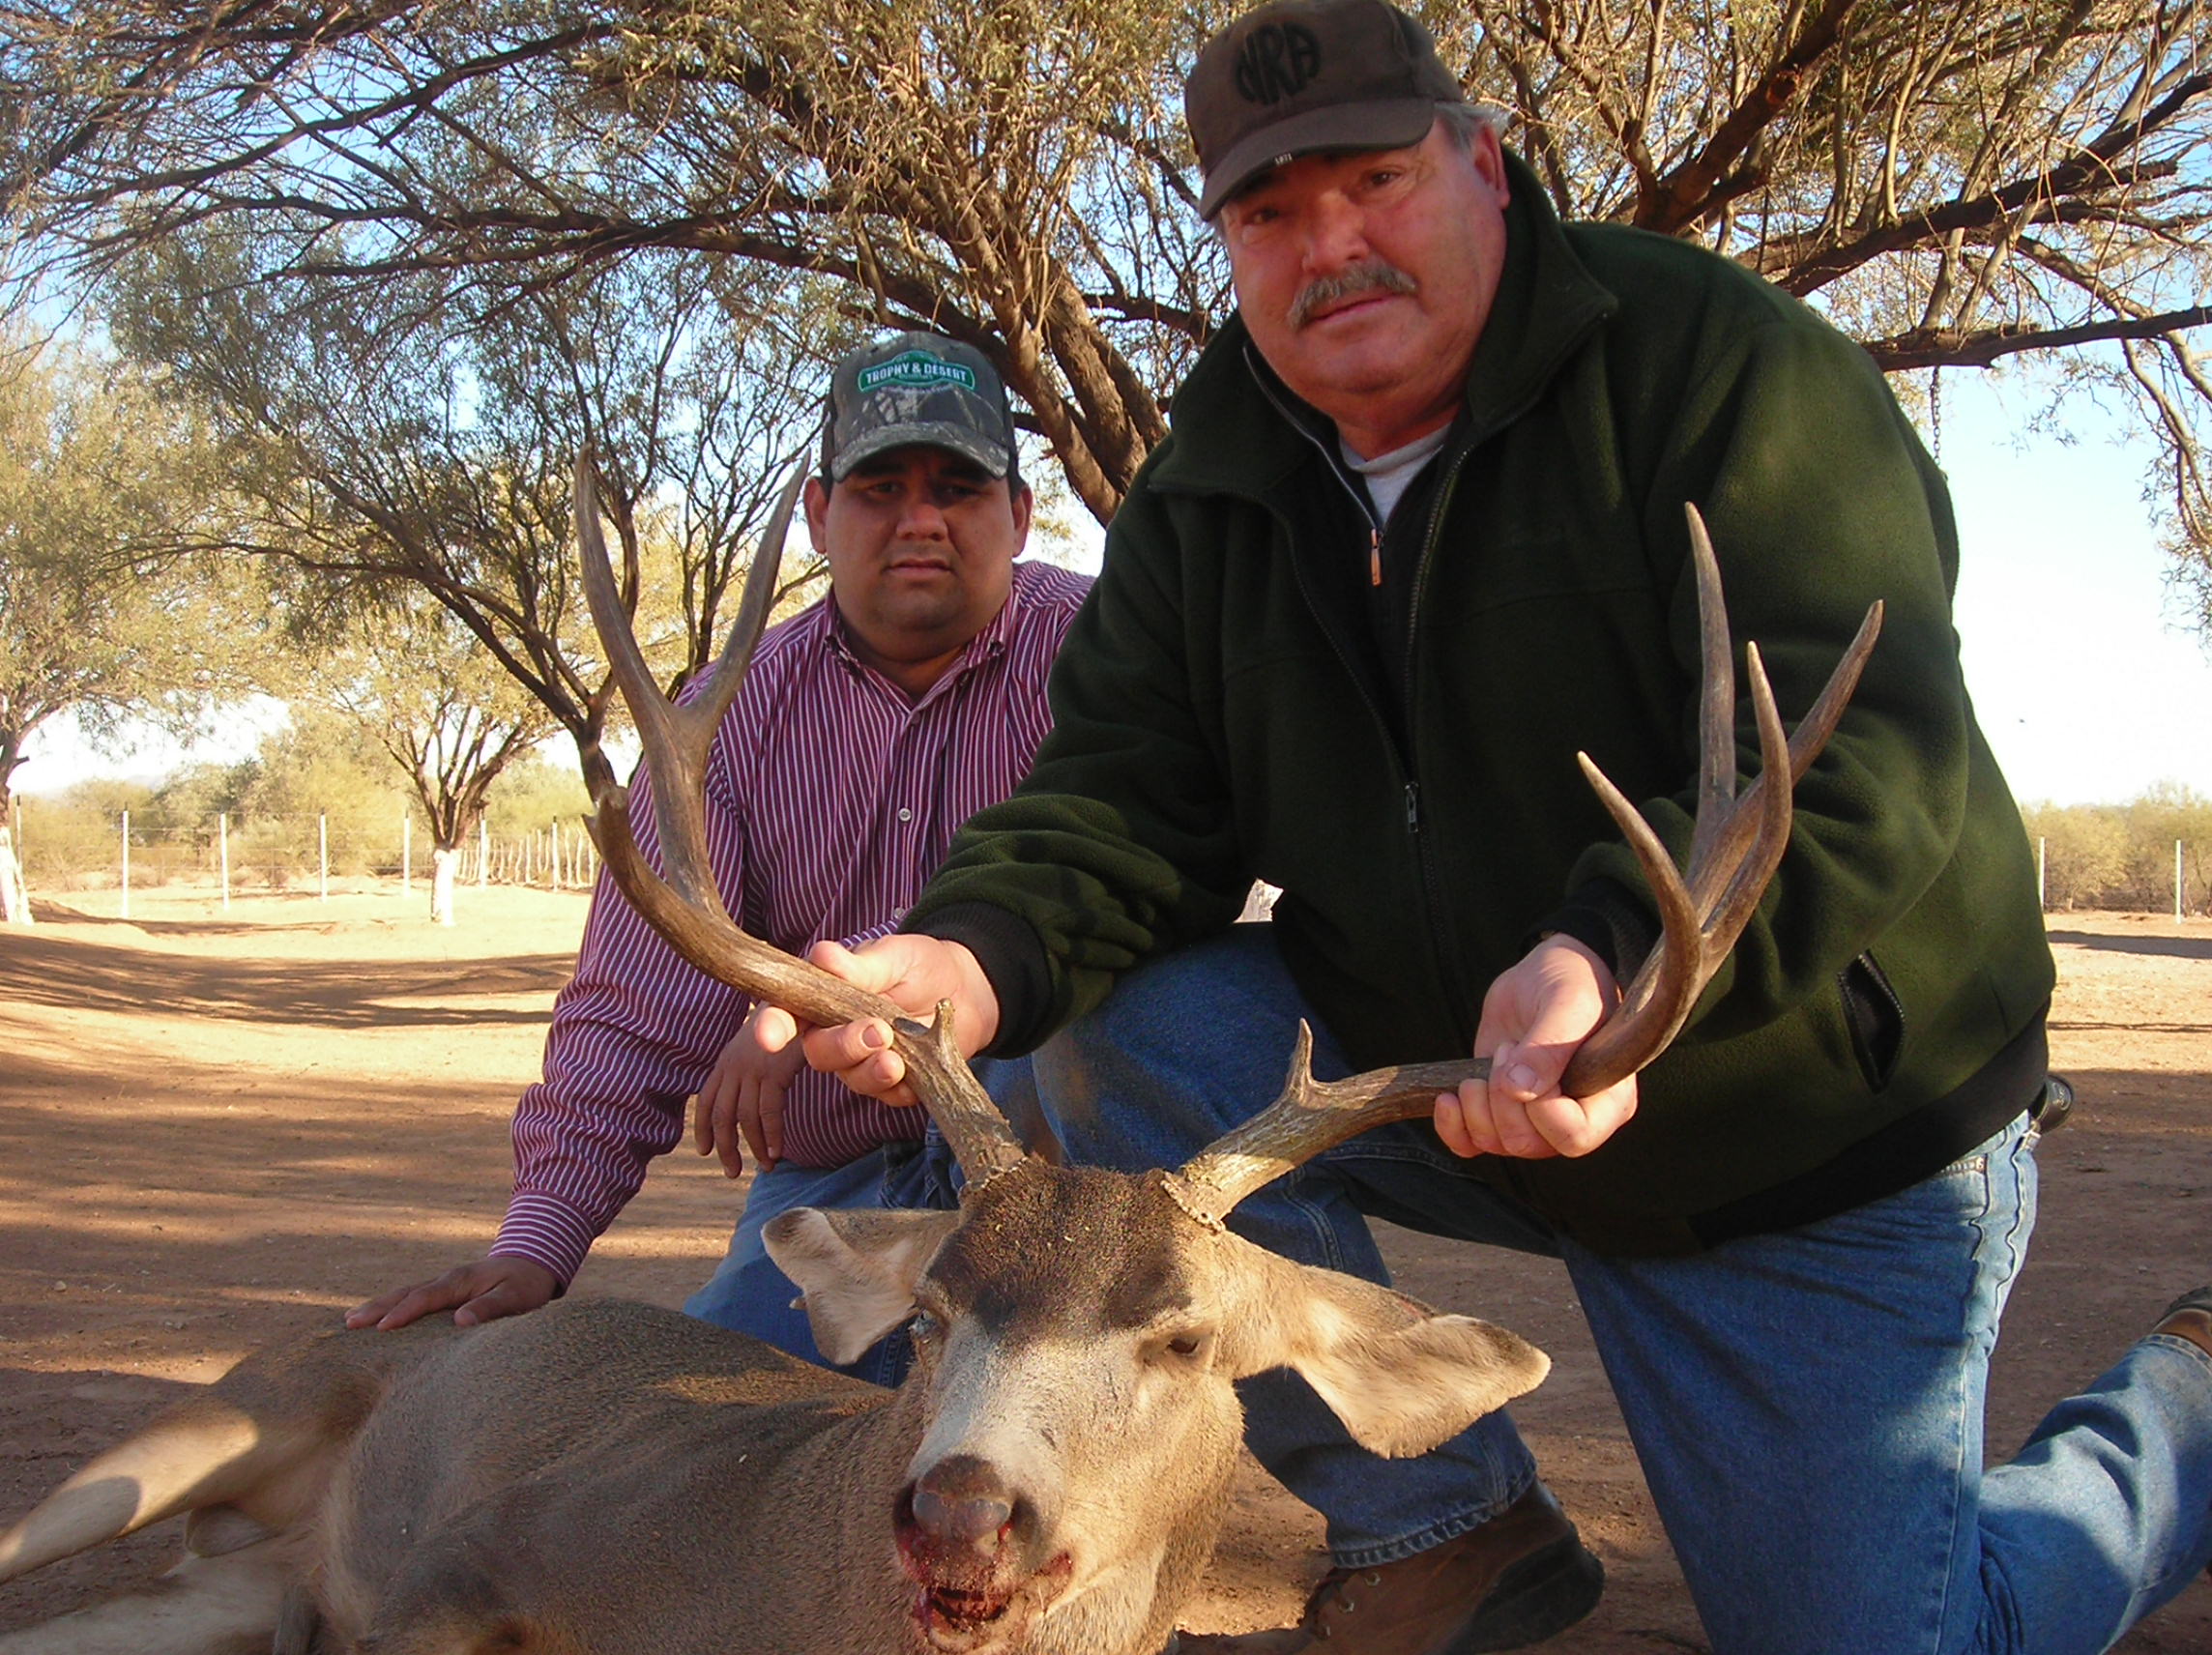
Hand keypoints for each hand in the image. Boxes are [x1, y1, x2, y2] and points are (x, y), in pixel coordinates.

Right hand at [345, 1256, 559, 1331]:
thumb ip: (490, 1308)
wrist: (533, 1262)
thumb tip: (460, 1321)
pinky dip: (392, 1306)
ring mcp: (444, 1285)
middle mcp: (447, 1280)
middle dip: (377, 1307)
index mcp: (460, 1281)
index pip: (426, 1298)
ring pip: (406, 1294)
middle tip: (349, 1323)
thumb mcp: (515, 1297)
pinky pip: (414, 1298)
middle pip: (406, 1293)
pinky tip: (377, 1319)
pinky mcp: (445, 1292)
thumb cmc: (526, 1284)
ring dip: (379, 1305)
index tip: (381, 1328)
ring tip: (350, 1320)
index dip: (403, 1313)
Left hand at [694, 1007, 806, 1176]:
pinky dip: (772, 1136)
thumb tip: (750, 1088)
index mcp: (727, 1058)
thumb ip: (751, 1063)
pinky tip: (777, 1152)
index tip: (704, 1151)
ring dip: (754, 1148)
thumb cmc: (788, 1017)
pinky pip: (768, 1113)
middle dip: (725, 1148)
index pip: (707, 1099)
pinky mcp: (775, 1071)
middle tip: (732, 1172)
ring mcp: (753, 1068)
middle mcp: (734, 1064)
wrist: (804, 995)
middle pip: (722, 1116)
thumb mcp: (761, 1039)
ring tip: (765, 1166)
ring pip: (744, 1119)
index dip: (703, 1128)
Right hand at [783, 934, 999, 1107]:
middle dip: (843, 1047)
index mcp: (823, 997)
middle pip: (819, 1053)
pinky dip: (902, 1087)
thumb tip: (823, 956)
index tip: (770, 1037)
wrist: (968, 990)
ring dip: (871, 1071)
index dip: (771, 1027)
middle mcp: (835, 1034)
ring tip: (897, 1058)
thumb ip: (860, 965)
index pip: (786, 1013)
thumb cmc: (920, 966)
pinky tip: (917, 1071)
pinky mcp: (892, 1085)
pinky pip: (888, 1096)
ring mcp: (862, 1062)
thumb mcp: (894, 956)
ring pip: (850, 1079)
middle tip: (878, 1031)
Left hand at [1435, 935, 1636, 1159]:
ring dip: (1477, 1106)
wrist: (1538, 974)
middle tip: (1506, 1049)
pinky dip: (1453, 1127)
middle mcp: (1574, 1118)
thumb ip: (1549, 1045)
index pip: (1575, 1136)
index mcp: (1608, 1100)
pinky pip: (1471, 1145)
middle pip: (1528, 1143)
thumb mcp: (1568, 1002)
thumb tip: (1519, 1089)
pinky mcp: (1499, 1112)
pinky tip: (1448, 1097)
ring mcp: (1535, 1120)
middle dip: (1502, 1098)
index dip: (1542, 1110)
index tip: (1524, 1060)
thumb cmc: (1570, 981)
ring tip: (1486, 1063)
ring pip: (1497, 1145)